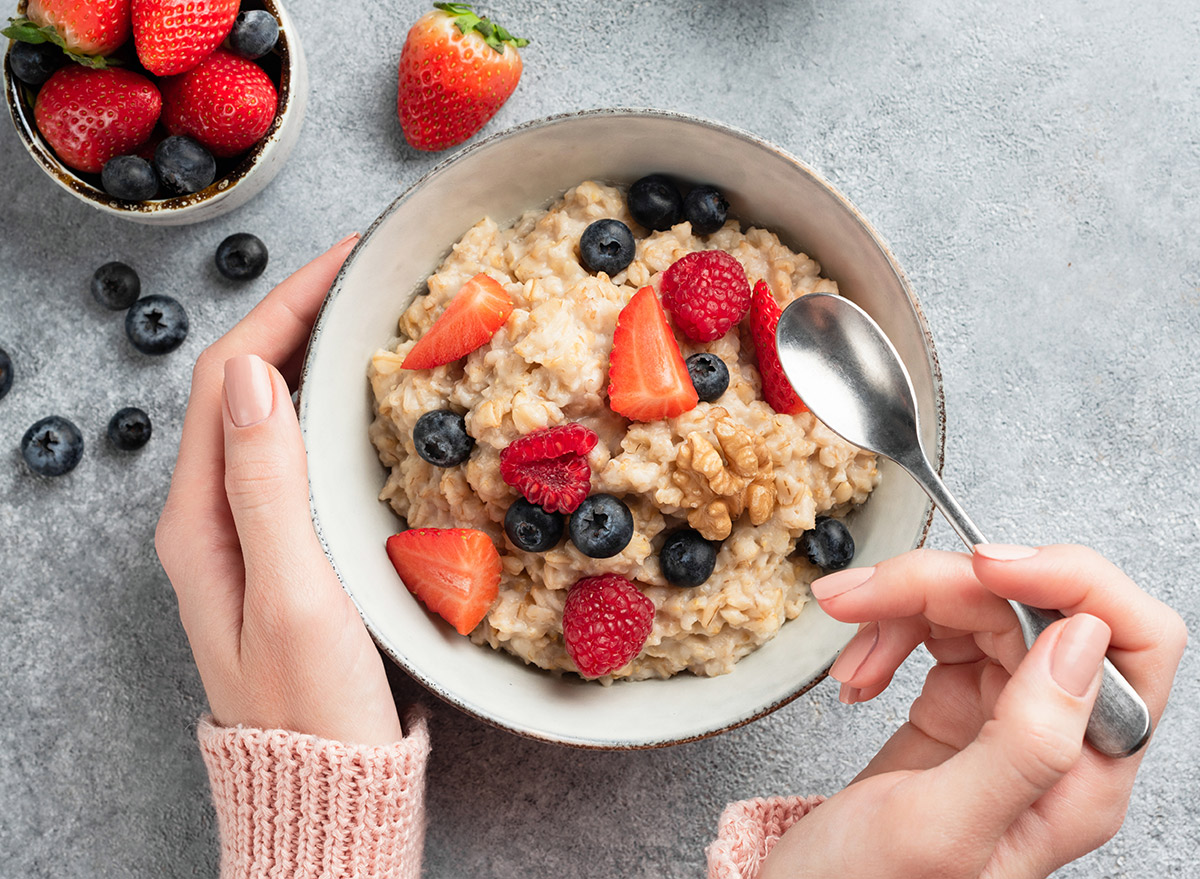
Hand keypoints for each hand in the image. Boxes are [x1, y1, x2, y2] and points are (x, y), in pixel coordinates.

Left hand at [156, 234, 403, 746]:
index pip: (229, 377)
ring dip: (310, 357)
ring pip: (269, 415)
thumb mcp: (296, 595)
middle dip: (298, 317)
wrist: (326, 784)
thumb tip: (259, 378)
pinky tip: (366, 403)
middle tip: (368, 278)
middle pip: (243, 385)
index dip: (282, 307)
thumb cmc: (315, 706)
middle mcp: (211, 516)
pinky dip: (327, 408)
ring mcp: (245, 532)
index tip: (347, 264)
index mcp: (200, 518)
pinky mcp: (284, 548)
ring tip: (370, 320)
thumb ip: (269, 487)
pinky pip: (294, 453)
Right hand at [761, 544, 1185, 878]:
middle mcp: (1060, 739)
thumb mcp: (943, 830)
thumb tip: (1084, 640)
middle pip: (1035, 608)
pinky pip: (937, 631)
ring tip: (847, 633)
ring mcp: (1008, 718)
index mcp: (1084, 777)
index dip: (1072, 582)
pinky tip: (858, 671)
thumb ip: (1026, 743)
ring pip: (981, 609)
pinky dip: (889, 631)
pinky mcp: (959, 705)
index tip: (987, 565)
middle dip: (944, 586)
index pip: (1134, 642)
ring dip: (903, 606)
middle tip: (867, 596)